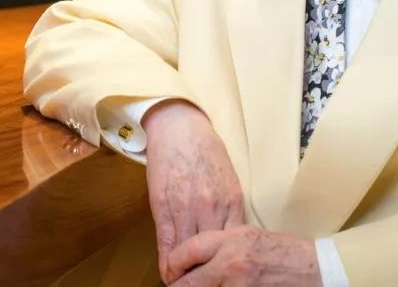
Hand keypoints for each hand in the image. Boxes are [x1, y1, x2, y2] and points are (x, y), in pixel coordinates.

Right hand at [143, 100, 244, 281]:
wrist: (179, 127)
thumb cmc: (204, 150)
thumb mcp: (227, 178)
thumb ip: (229, 207)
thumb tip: (231, 234)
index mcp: (232, 200)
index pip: (234, 245)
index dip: (228, 264)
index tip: (224, 278)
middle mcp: (212, 207)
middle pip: (213, 254)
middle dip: (208, 273)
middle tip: (204, 285)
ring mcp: (186, 208)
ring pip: (189, 253)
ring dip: (186, 273)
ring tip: (185, 284)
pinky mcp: (164, 206)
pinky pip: (167, 242)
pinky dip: (168, 262)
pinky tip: (169, 274)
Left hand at [165, 225, 320, 285]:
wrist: (316, 269)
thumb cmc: (284, 251)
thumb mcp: (249, 236)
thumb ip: (221, 245)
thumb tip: (195, 259)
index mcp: (230, 240)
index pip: (187, 251)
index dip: (174, 264)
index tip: (171, 271)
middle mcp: (231, 264)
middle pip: (188, 284)